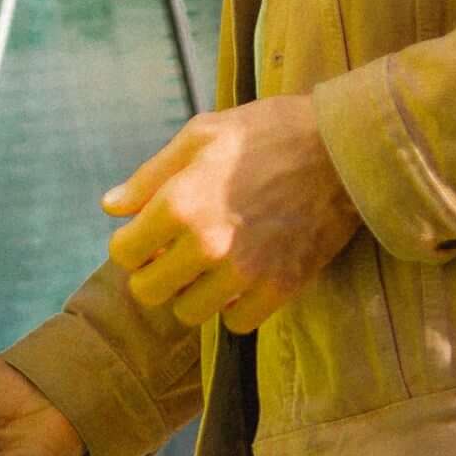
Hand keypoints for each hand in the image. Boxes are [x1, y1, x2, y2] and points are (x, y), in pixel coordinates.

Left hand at [102, 97, 361, 335]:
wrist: (344, 148)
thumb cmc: (269, 132)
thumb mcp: (202, 135)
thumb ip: (150, 176)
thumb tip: (111, 208)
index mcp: (180, 203)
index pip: (123, 253)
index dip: (130, 243)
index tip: (147, 235)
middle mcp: (206, 245)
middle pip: (149, 292)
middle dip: (154, 273)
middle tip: (173, 254)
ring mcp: (243, 272)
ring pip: (189, 312)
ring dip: (192, 292)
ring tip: (209, 266)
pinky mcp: (279, 288)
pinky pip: (236, 323)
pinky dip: (233, 307)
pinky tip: (241, 279)